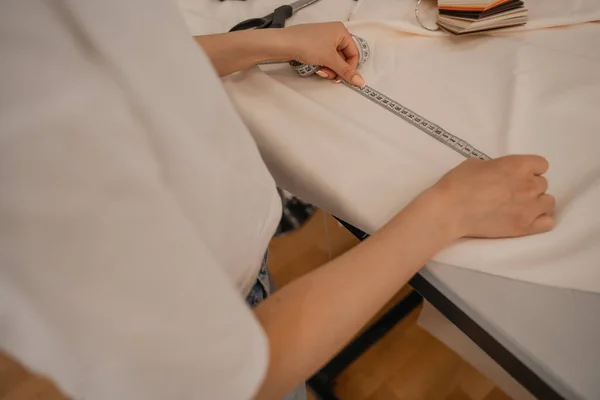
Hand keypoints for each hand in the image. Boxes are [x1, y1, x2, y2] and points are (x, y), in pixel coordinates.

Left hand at [279, 22, 365, 86]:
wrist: (283, 43)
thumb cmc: (308, 46)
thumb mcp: (330, 59)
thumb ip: (346, 71)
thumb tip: (361, 82)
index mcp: (341, 31)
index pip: (353, 53)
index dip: (350, 68)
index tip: (344, 78)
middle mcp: (333, 32)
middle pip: (343, 57)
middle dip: (337, 69)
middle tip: (330, 77)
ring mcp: (322, 38)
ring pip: (332, 59)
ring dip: (329, 69)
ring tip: (320, 71)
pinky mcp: (313, 44)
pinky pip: (323, 57)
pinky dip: (321, 64)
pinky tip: (315, 68)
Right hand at [430, 155, 555, 238]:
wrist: (450, 211)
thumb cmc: (458, 183)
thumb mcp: (476, 164)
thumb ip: (497, 168)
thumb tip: (500, 174)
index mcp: (518, 165)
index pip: (541, 165)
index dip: (529, 170)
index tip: (517, 176)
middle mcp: (529, 185)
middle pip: (543, 184)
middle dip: (529, 187)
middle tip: (512, 194)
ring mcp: (529, 208)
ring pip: (548, 203)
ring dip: (537, 203)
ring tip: (520, 208)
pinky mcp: (525, 227)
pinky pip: (548, 222)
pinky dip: (540, 220)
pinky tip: (526, 219)